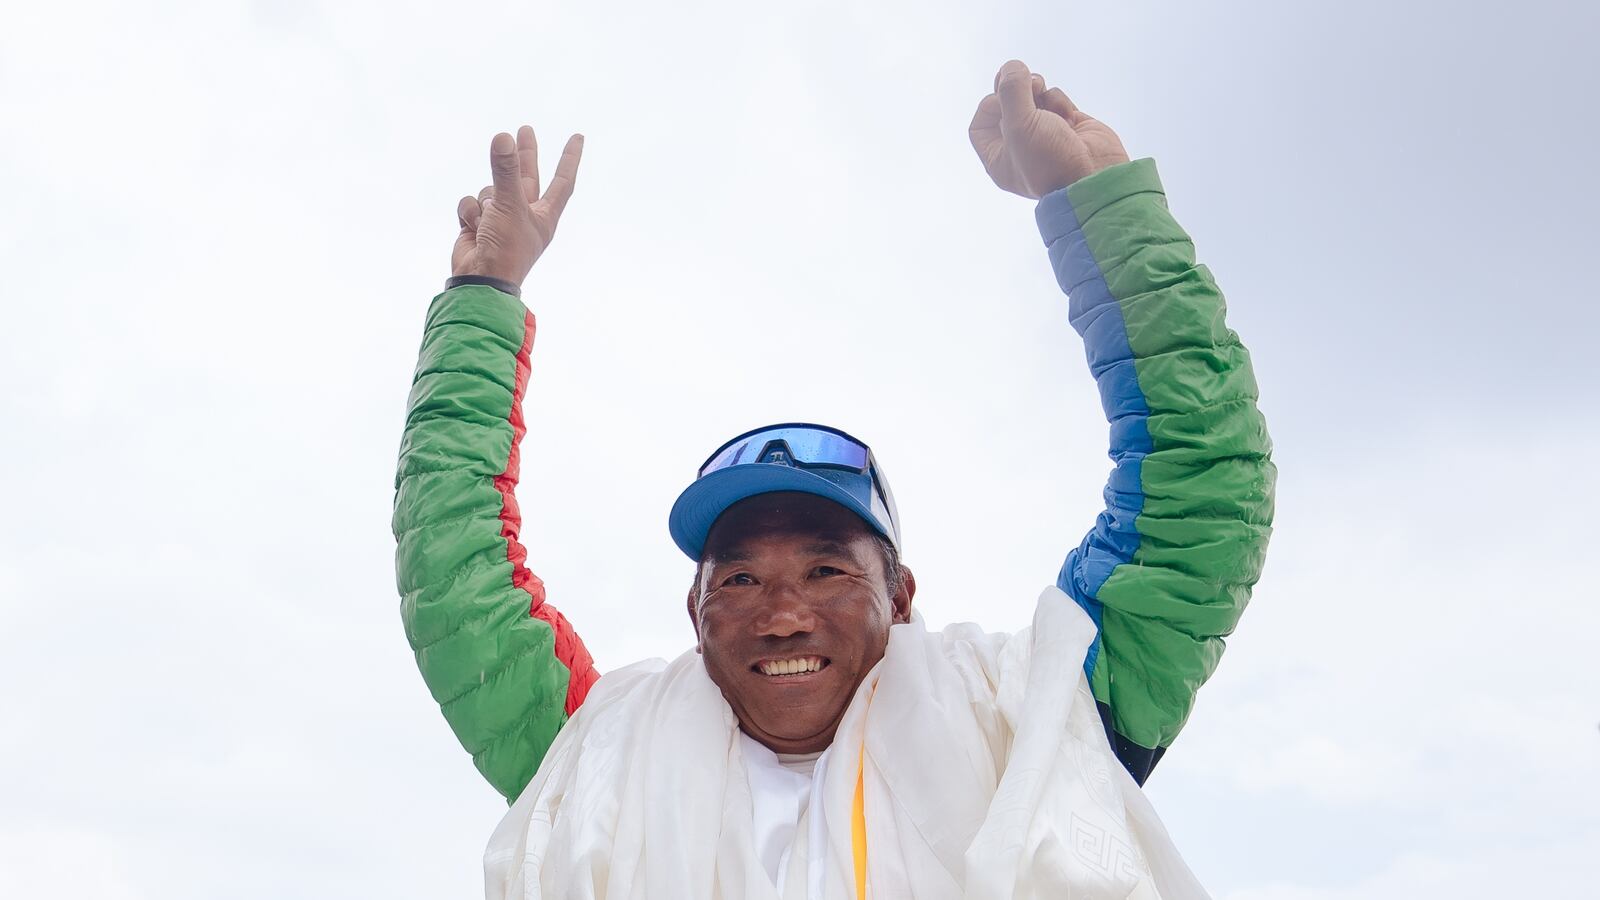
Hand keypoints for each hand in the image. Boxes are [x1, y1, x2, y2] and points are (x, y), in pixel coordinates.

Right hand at [452, 126, 583, 286]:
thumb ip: (505, 170)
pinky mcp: (479, 223)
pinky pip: (472, 202)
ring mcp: (501, 218)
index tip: (578, 137)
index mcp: (544, 215)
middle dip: (523, 154)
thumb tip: (503, 137)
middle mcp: (525, 214)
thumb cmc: (506, 248)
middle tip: (525, 130)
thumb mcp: (509, 204)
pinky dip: (470, 212)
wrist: (479, 279)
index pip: (562, 180)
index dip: (569, 158)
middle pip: (525, 176)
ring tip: (487, 220)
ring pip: (491, 189)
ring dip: (486, 200)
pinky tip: (473, 228)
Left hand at [969, 60, 1128, 199]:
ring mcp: (1045, 135)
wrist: (1095, 176)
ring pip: (1032, 98)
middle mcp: (1019, 147)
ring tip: (1042, 91)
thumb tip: (1012, 66)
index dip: (989, 105)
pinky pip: (1055, 101)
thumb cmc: (1051, 161)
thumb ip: (1011, 91)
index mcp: (999, 158)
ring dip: (1037, 90)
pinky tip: (1066, 116)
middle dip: (1014, 89)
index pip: (981, 123)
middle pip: (1006, 105)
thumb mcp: (1019, 126)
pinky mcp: (1068, 125)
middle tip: (1022, 79)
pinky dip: (1058, 100)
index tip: (1001, 100)